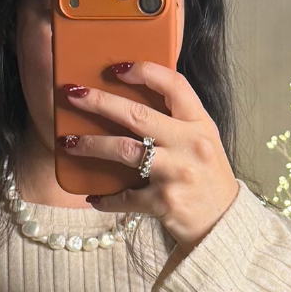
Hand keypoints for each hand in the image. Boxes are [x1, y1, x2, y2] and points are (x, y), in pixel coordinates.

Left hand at [58, 61, 239, 253]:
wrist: (223, 222)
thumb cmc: (208, 177)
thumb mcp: (203, 140)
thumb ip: (178, 120)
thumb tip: (135, 96)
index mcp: (200, 123)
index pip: (174, 85)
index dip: (144, 71)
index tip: (116, 68)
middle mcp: (190, 144)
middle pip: (137, 115)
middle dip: (99, 102)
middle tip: (73, 94)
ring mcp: (176, 173)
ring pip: (124, 150)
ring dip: (90, 145)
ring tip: (67, 142)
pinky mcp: (163, 202)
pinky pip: (125, 196)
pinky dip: (106, 198)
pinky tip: (93, 197)